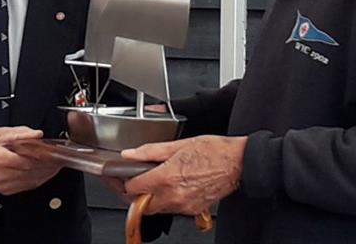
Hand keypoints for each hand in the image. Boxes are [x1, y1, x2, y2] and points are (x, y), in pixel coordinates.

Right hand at [0, 126, 60, 194]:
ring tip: (56, 164)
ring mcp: (2, 184)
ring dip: (46, 173)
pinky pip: (27, 186)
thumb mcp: (0, 132)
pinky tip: (45, 172)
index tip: (55, 152)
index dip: (43, 157)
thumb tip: (37, 134)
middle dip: (48, 165)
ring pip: (31, 181)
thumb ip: (20, 133)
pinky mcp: (5, 189)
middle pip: (31, 172)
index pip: (26, 160)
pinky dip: (38, 179)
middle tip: (60, 157)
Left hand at [121, 135, 246, 215]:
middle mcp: (174, 196)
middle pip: (140, 205)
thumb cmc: (214, 150)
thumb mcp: (179, 145)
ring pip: (155, 209)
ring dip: (148, 198)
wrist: (238, 163)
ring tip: (150, 181)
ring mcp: (183, 205)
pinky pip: (171, 209)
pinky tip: (169, 186)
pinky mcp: (192, 210)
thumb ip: (150, 151)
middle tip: (129, 181)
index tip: (117, 175)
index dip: (121, 181)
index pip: (133, 188)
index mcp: (167, 177)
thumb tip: (130, 154)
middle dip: (132, 194)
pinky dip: (165, 200)